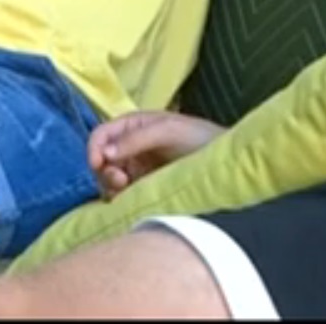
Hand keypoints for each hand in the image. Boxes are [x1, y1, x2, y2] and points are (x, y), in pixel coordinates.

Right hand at [87, 110, 225, 198]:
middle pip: (101, 159)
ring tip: (127, 190)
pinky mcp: (146, 188)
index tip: (98, 164)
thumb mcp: (168, 131)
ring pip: (109, 179)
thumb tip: (105, 154)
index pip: (101, 135)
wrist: (231, 164)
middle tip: (120, 181)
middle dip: (104, 170)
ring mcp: (138, 169)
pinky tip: (131, 200)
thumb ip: (136, 139)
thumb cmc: (201, 138)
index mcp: (132, 126)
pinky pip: (123, 194)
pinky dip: (121, 198)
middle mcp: (130, 147)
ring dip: (111, 185)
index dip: (94, 148)